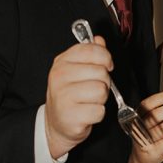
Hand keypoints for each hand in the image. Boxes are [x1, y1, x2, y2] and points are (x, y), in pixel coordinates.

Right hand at [44, 36, 112, 156]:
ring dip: (101, 99)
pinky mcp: (71, 117)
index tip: (106, 66)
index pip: (93, 50)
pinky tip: (86, 113)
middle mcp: (59, 77)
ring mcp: (63, 97)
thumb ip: (89, 53)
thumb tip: (99, 40)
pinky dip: (97, 114)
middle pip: (101, 72)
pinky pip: (100, 111)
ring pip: (101, 91)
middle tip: (91, 89)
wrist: (57, 123)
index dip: (105, 58)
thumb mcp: (76, 69)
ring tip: (88, 101)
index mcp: (62, 62)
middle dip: (103, 82)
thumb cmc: (69, 94)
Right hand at [131, 88, 162, 162]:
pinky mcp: (153, 151)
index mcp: (137, 117)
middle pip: (156, 115)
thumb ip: (160, 110)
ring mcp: (145, 140)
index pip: (148, 104)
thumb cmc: (150, 135)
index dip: (162, 97)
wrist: (143, 158)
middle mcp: (139, 128)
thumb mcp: (150, 121)